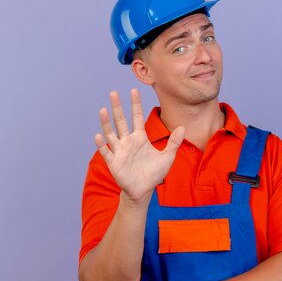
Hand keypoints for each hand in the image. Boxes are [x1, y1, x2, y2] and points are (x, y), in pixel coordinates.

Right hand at [95, 89, 184, 203]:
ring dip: (106, 122)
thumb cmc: (154, 173)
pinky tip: (98, 136)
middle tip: (114, 93)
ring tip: (103, 110)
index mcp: (140, 138)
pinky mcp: (114, 162)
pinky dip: (102, 144)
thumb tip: (183, 127)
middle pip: (121, 121)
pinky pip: (106, 151)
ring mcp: (119, 150)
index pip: (137, 117)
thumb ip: (174, 142)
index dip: (135, 104)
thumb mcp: (167, 157)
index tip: (133, 90)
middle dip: (117, 107)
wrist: (144, 190)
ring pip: (111, 133)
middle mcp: (128, 141)